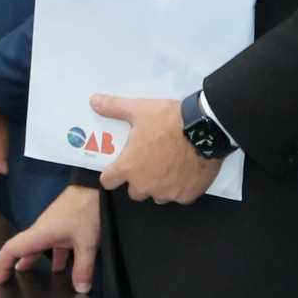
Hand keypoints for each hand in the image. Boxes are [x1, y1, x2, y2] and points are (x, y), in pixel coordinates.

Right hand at [0, 186, 101, 291]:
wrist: (96, 187)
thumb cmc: (86, 210)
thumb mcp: (87, 244)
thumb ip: (83, 268)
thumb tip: (80, 289)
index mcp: (39, 234)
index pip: (11, 250)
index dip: (1, 265)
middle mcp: (41, 230)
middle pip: (19, 248)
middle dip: (8, 263)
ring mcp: (52, 227)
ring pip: (36, 247)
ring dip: (30, 260)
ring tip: (26, 274)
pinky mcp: (63, 225)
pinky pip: (51, 244)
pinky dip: (52, 257)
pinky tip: (59, 268)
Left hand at [93, 94, 220, 204]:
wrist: (205, 128)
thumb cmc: (167, 120)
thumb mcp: (139, 110)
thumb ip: (114, 108)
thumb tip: (93, 101)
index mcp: (128, 168)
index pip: (108, 182)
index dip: (112, 174)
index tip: (118, 168)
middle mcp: (144, 185)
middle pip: (134, 192)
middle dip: (139, 181)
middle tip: (150, 163)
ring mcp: (167, 193)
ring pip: (157, 196)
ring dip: (160, 186)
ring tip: (169, 167)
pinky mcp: (187, 196)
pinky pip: (179, 197)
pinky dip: (181, 188)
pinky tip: (186, 173)